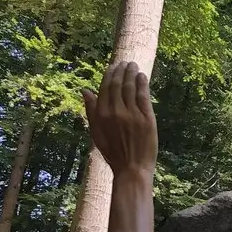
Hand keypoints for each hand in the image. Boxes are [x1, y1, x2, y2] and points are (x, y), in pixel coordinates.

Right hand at [82, 61, 157, 176]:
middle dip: (121, 70)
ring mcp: (132, 114)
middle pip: (118, 84)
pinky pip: (143, 95)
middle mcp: (116, 111)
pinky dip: (142, 83)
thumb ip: (91, 111)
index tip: (113, 66)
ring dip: (132, 73)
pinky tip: (142, 76)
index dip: (109, 74)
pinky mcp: (147, 118)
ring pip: (131, 87)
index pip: (105, 87)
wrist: (132, 168)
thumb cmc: (113, 153)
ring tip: (133, 65)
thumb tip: (84, 90)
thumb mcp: (96, 133)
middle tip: (125, 62)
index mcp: (102, 115)